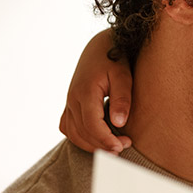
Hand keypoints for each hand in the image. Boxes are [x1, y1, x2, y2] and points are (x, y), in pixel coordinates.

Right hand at [59, 29, 133, 152]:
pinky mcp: (70, 104)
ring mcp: (68, 102)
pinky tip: (98, 139)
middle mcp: (72, 99)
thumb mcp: (123, 76)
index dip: (105, 140)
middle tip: (124, 146)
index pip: (92, 125)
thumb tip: (118, 123)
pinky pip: (68, 127)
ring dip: (92, 144)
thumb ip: (122, 99)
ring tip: (115, 145)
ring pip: (73, 133)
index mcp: (85, 92)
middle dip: (102, 145)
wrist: (101, 46)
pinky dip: (80, 137)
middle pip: (82, 132)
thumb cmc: (115, 59)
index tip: (122, 147)